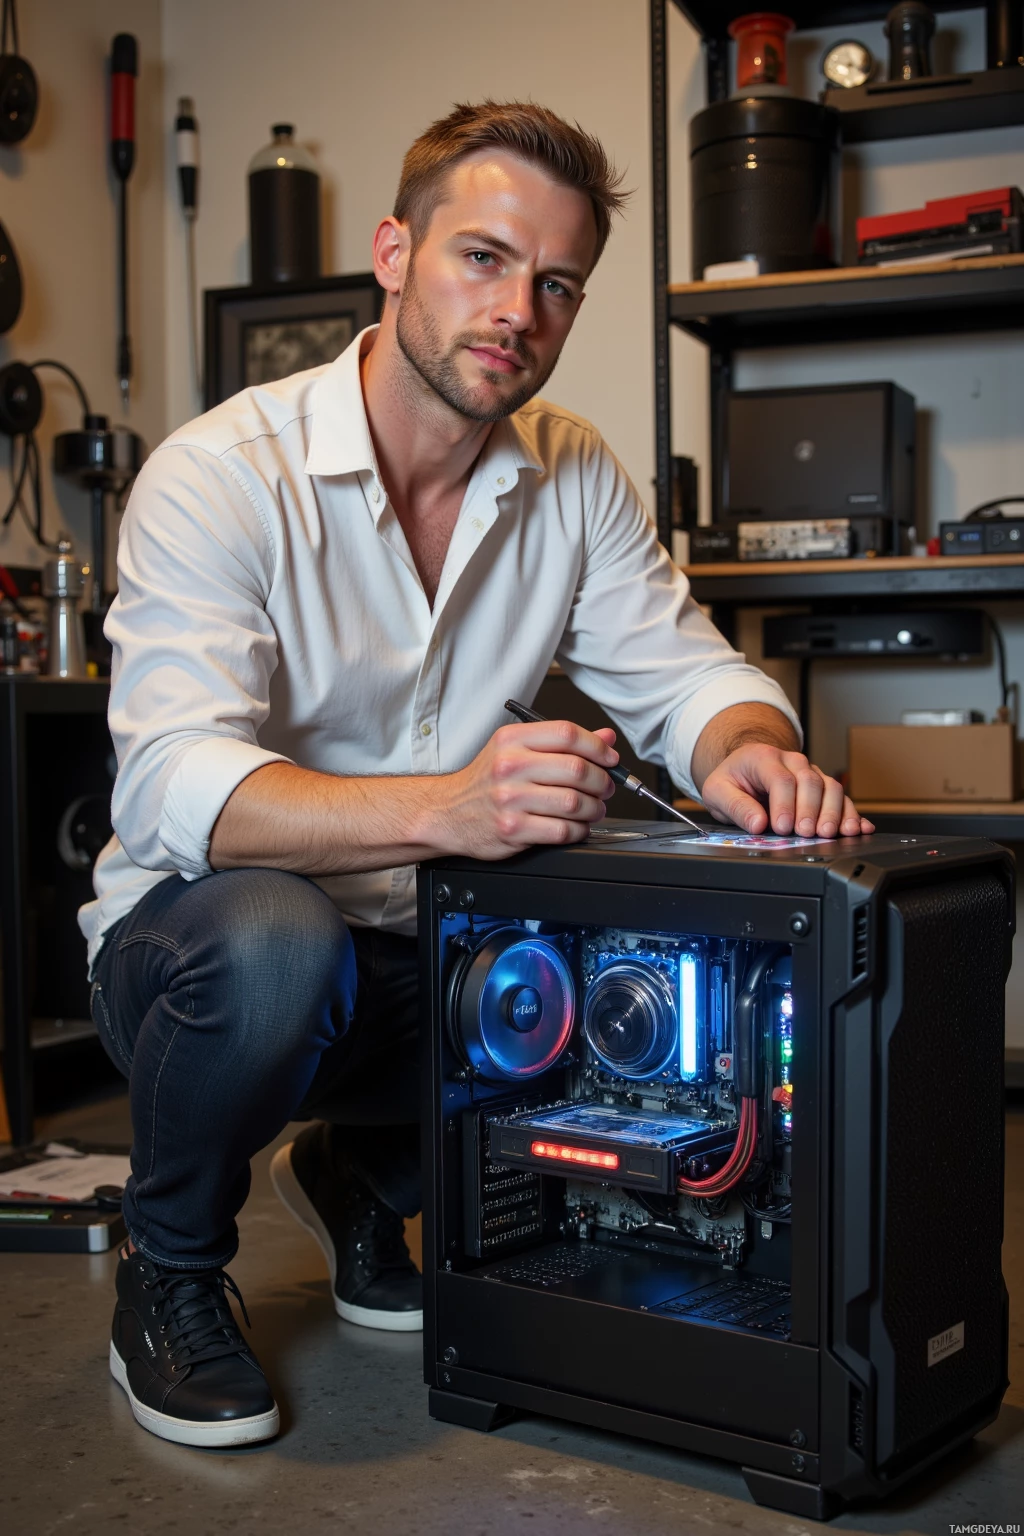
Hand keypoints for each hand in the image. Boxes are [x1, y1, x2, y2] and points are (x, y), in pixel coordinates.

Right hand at [444, 720, 618, 857]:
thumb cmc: (485, 782)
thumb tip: (606, 737)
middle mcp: (510, 766)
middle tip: (605, 788)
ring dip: (594, 809)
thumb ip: (560, 743)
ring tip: (593, 809)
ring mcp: (509, 799)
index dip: (598, 747)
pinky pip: (561, 831)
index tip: (610, 759)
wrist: (447, 812)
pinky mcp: (512, 829)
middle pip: (576, 768)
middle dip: (602, 781)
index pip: (567, 734)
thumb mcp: (516, 750)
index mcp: (512, 740)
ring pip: (573, 802)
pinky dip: (578, 831)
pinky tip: (576, 827)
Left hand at [700, 742, 874, 838]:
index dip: (785, 805)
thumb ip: (736, 806)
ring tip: (831, 833)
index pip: (781, 779)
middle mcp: (792, 762)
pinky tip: (859, 828)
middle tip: (807, 833)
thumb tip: (757, 823)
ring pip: (831, 787)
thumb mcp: (718, 791)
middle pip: (810, 781)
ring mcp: (811, 772)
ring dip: (834, 812)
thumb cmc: (732, 779)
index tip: (783, 827)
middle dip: (811, 810)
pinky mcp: (822, 787)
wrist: (744, 767)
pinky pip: (842, 798)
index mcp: (764, 758)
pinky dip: (852, 814)